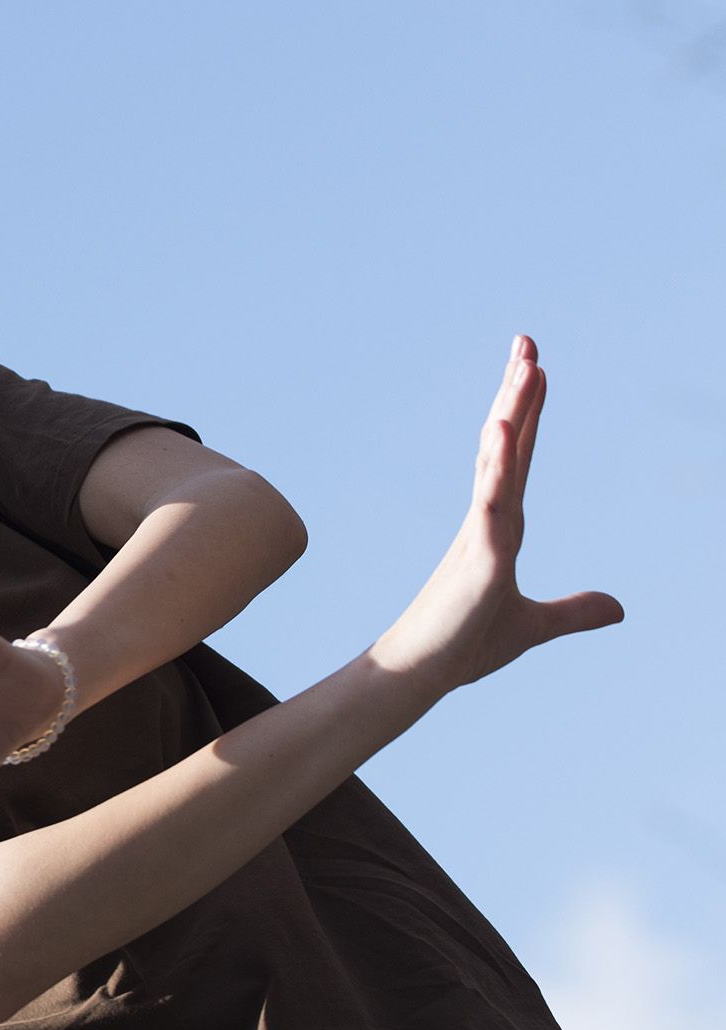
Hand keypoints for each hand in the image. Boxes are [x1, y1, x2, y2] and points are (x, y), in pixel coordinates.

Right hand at [371, 336, 623, 695]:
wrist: (421, 675)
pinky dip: (497, 465)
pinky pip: (492, 503)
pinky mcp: (481, 558)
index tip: (533, 366)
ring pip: (501, 461)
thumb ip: (574, 612)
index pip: (518, 457)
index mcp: (500, 526)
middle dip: (517, 392)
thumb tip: (620, 608)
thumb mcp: (535, 626)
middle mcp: (489, 519)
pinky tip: (501, 429)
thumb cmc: (463, 645)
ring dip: (512, 412)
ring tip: (525, 365)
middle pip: (507, 443)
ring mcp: (482, 534)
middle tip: (527, 342)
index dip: (526, 412)